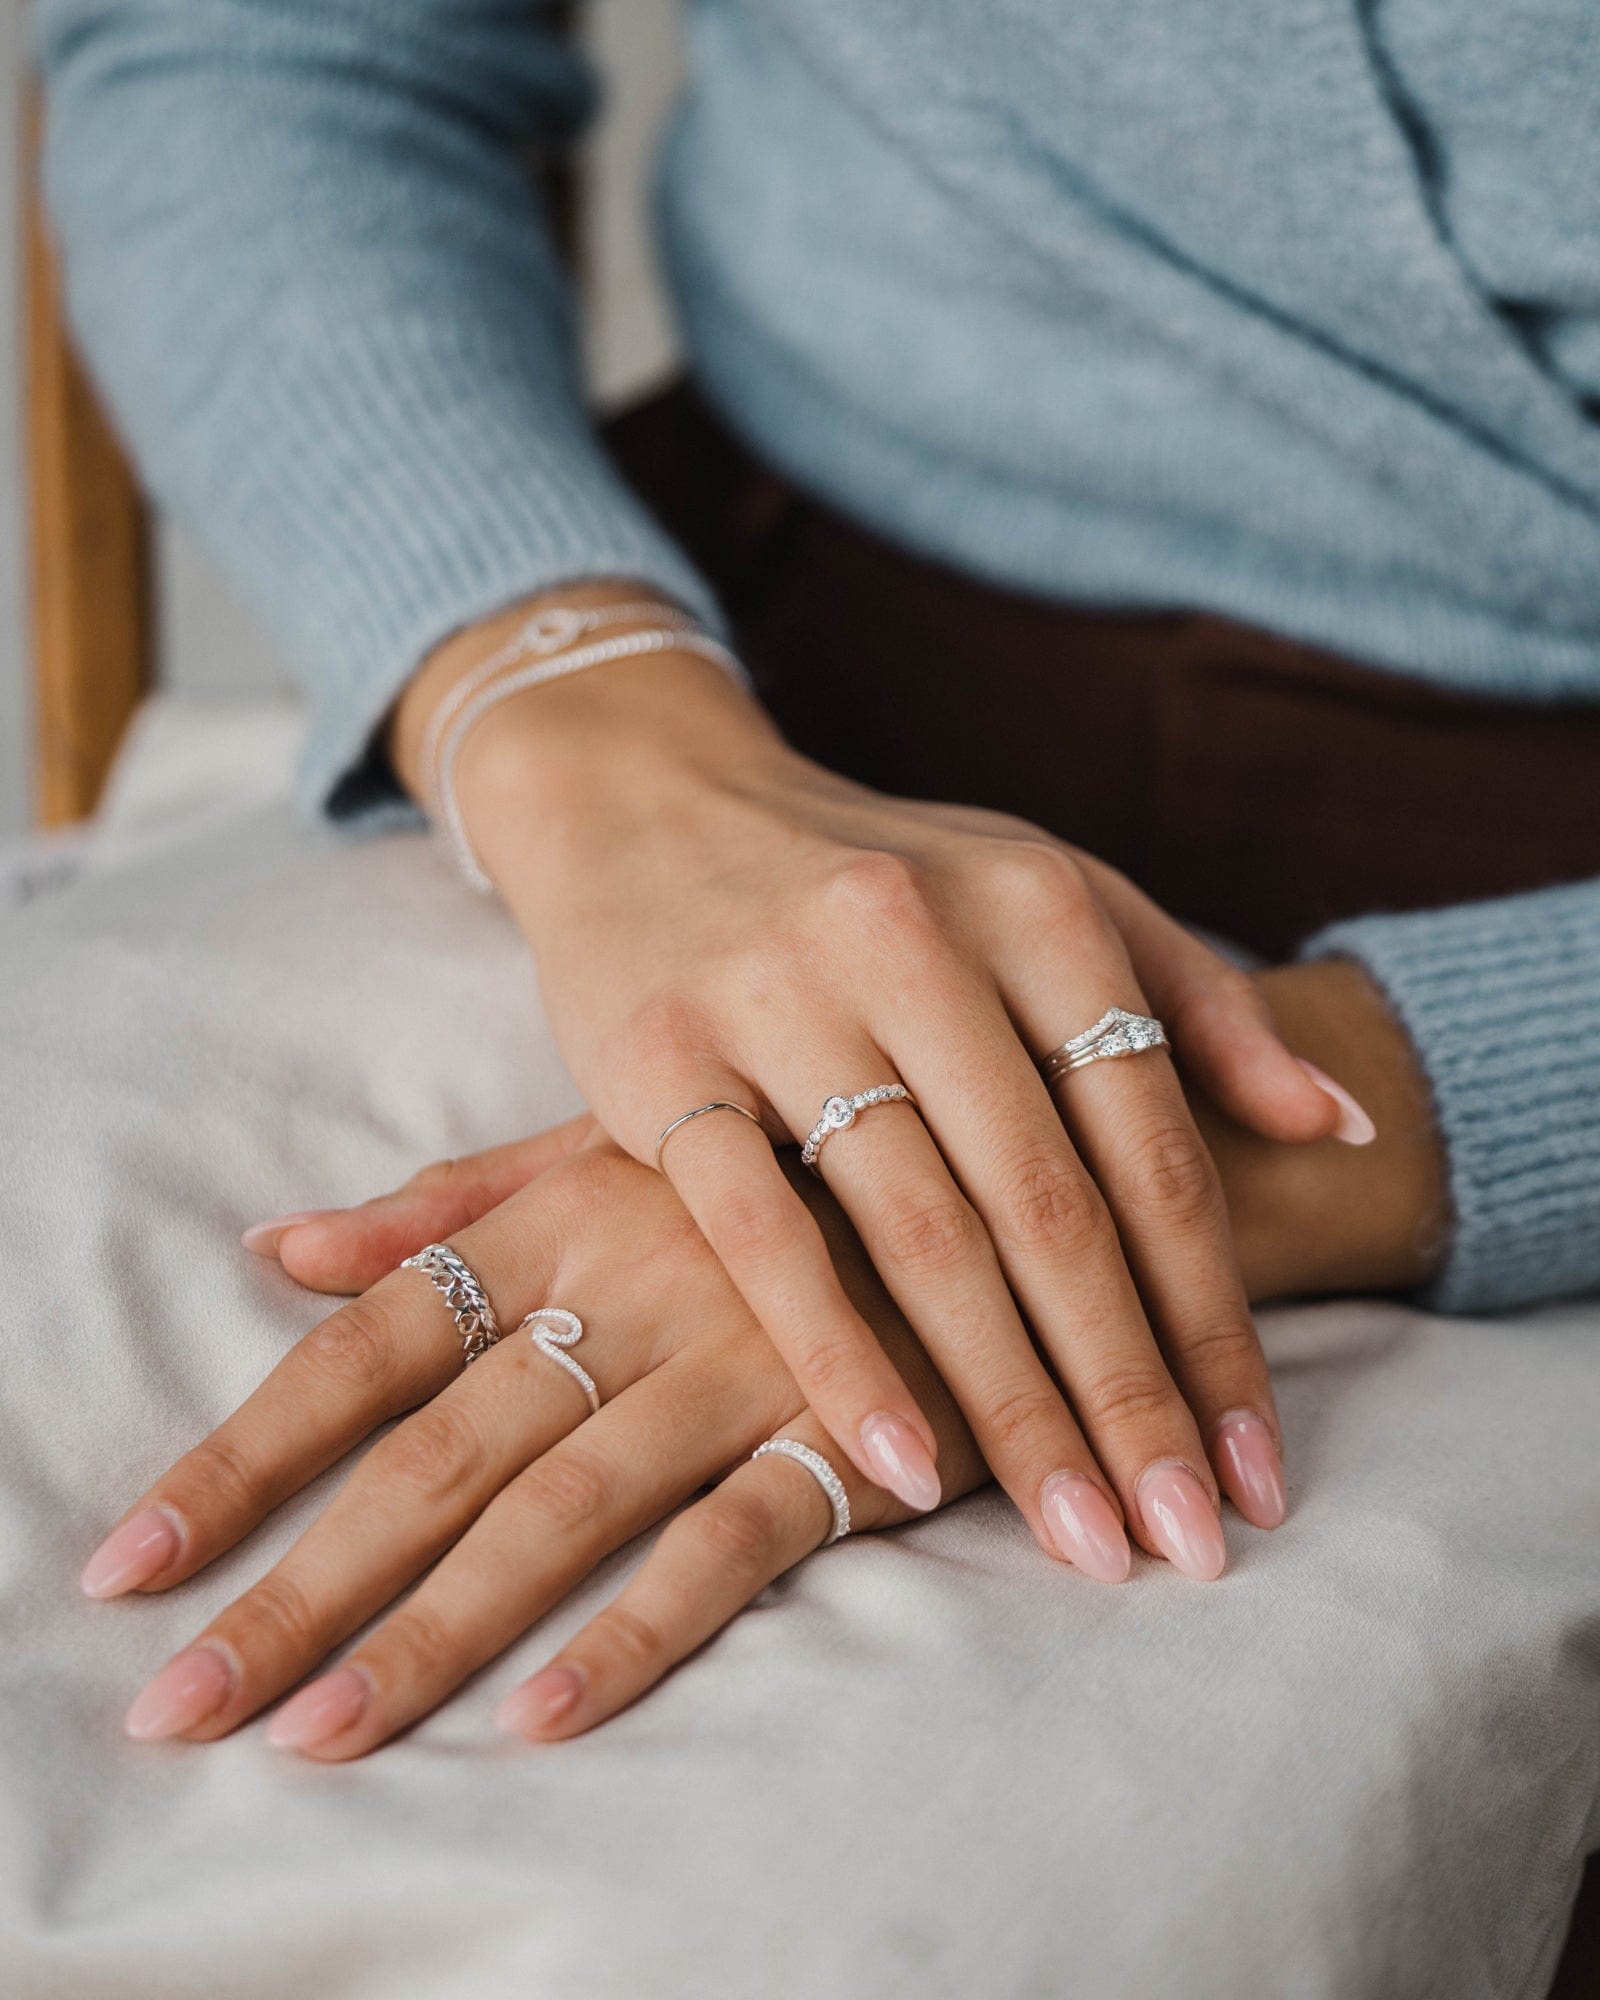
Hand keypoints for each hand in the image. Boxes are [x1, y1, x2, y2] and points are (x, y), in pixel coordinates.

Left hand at [84, 1140, 983, 1754]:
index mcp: (557, 1215)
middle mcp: (626, 1287)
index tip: (129, 1565)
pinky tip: (541, 1718)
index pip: (365, 1350)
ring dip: (430, 1631)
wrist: (995, 1145)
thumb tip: (280, 1247)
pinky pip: (726, 1541)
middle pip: (431, 1454)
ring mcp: (734, 1362)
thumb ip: (452, 1204)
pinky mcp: (839, 1432)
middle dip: (297, 1586)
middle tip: (180, 1707)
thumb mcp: (613, 1146)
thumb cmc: (782, 1158)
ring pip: (553, 1509)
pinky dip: (635, 1629)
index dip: (240, 1459)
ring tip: (317, 1737)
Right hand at [389, 587, 1361, 1572]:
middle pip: (1055, 1207)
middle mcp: (918, 937)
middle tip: (1186, 1545)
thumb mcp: (1044, 893)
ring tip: (1081, 1537)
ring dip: (1011, 1404)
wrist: (645, 798)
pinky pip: (762, 1231)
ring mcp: (780, 994)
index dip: (1214, 1317)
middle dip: (1131, 1393)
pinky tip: (903, 1466)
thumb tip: (1340, 1125)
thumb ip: (1195, 1001)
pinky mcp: (658, 1054)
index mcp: (1034, 904)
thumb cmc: (872, 876)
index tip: (1255, 1467)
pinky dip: (838, 1356)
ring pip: (924, 1231)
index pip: (1153, 1144)